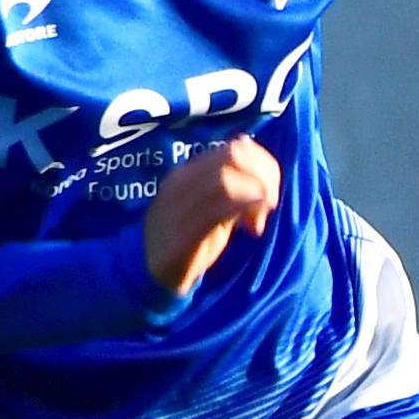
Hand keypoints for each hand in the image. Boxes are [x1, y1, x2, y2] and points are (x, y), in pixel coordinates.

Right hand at [144, 134, 282, 301]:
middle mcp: (182, 182)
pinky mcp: (182, 233)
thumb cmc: (187, 237)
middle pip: (233, 158)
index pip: (235, 148)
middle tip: (269, 205)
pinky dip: (242, 208)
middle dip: (263, 177)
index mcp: (189, 172)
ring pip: (225, 180)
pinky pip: (215, 210)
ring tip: (257, 220)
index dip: (263, 165)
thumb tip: (262, 165)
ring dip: (255, 196)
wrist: (148, 269)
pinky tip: (252, 223)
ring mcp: (179, 206)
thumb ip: (234, 187)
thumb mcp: (213, 207)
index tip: (269, 191)